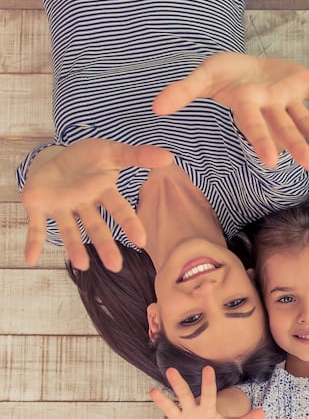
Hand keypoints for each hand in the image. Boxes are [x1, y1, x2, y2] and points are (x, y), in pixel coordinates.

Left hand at [21, 138, 172, 271]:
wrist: (54, 159)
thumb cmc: (87, 159)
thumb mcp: (112, 152)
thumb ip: (138, 155)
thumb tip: (169, 156)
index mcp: (102, 192)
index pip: (118, 209)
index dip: (129, 223)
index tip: (140, 241)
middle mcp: (83, 204)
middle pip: (96, 226)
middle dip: (105, 245)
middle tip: (115, 266)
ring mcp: (61, 207)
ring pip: (69, 230)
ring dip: (74, 248)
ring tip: (82, 265)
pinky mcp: (38, 206)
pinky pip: (36, 226)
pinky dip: (33, 242)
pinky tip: (30, 258)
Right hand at [128, 366, 263, 418]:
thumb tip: (264, 413)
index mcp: (206, 408)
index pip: (208, 394)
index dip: (208, 383)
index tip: (208, 368)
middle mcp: (191, 410)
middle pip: (184, 396)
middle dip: (179, 385)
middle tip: (171, 370)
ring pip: (170, 409)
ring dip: (162, 402)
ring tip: (153, 392)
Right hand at [153, 52, 308, 170]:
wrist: (250, 65)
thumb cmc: (225, 74)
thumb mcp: (204, 76)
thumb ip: (183, 91)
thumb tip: (155, 108)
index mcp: (248, 106)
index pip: (254, 126)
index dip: (261, 141)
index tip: (269, 161)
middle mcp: (270, 107)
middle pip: (283, 128)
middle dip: (295, 145)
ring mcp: (288, 99)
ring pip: (303, 118)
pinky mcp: (304, 87)